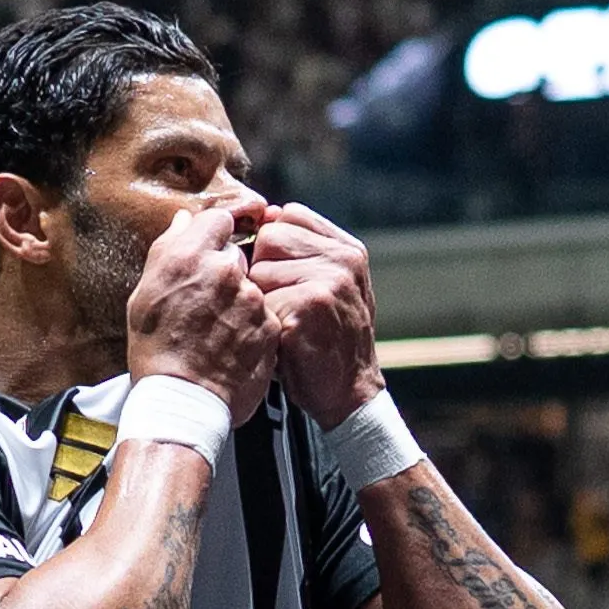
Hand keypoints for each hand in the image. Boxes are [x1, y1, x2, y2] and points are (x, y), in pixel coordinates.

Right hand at [126, 202, 279, 424]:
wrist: (182, 399)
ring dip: (241, 300)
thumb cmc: (156, 349)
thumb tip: (183, 221)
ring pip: (252, 286)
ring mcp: (253, 299)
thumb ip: (168, 250)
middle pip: (237, 253)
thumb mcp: (144, 294)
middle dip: (226, 270)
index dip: (216, 231)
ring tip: (218, 328)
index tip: (213, 244)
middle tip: (208, 299)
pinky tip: (233, 343)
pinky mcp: (271, 325)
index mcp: (188, 257)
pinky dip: (254, 325)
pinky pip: (265, 314)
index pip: (219, 218)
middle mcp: (225, 272)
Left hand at [248, 203, 382, 427]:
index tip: (279, 275)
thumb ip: (302, 252)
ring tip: (283, 321)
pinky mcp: (311, 303)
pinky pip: (261, 298)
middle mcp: (344, 258)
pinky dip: (263, 322)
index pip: (288, 215)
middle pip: (269, 237)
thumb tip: (263, 215)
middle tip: (282, 303)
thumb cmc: (325, 341)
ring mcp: (331, 279)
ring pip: (259, 267)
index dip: (271, 244)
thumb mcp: (326, 287)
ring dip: (260, 297)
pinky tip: (283, 338)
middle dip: (262, 269)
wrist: (348, 393)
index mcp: (348, 249)